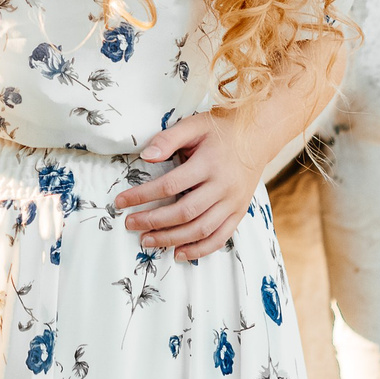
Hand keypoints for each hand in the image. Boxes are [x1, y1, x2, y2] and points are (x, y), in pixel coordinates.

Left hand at [113, 109, 272, 260]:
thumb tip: (145, 156)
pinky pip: (220, 238)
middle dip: (153, 221)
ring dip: (171, 239)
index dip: (143, 195)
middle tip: (130, 224)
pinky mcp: (239, 212)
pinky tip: (178, 253)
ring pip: (200, 229)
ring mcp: (233, 203)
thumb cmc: (220, 129)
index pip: (170, 185)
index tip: (121, 201)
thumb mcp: (193, 125)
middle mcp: (223, 186)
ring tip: (147, 240)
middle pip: (184, 212)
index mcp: (209, 164)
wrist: (258, 136)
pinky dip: (199, 250)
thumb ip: (168, 139)